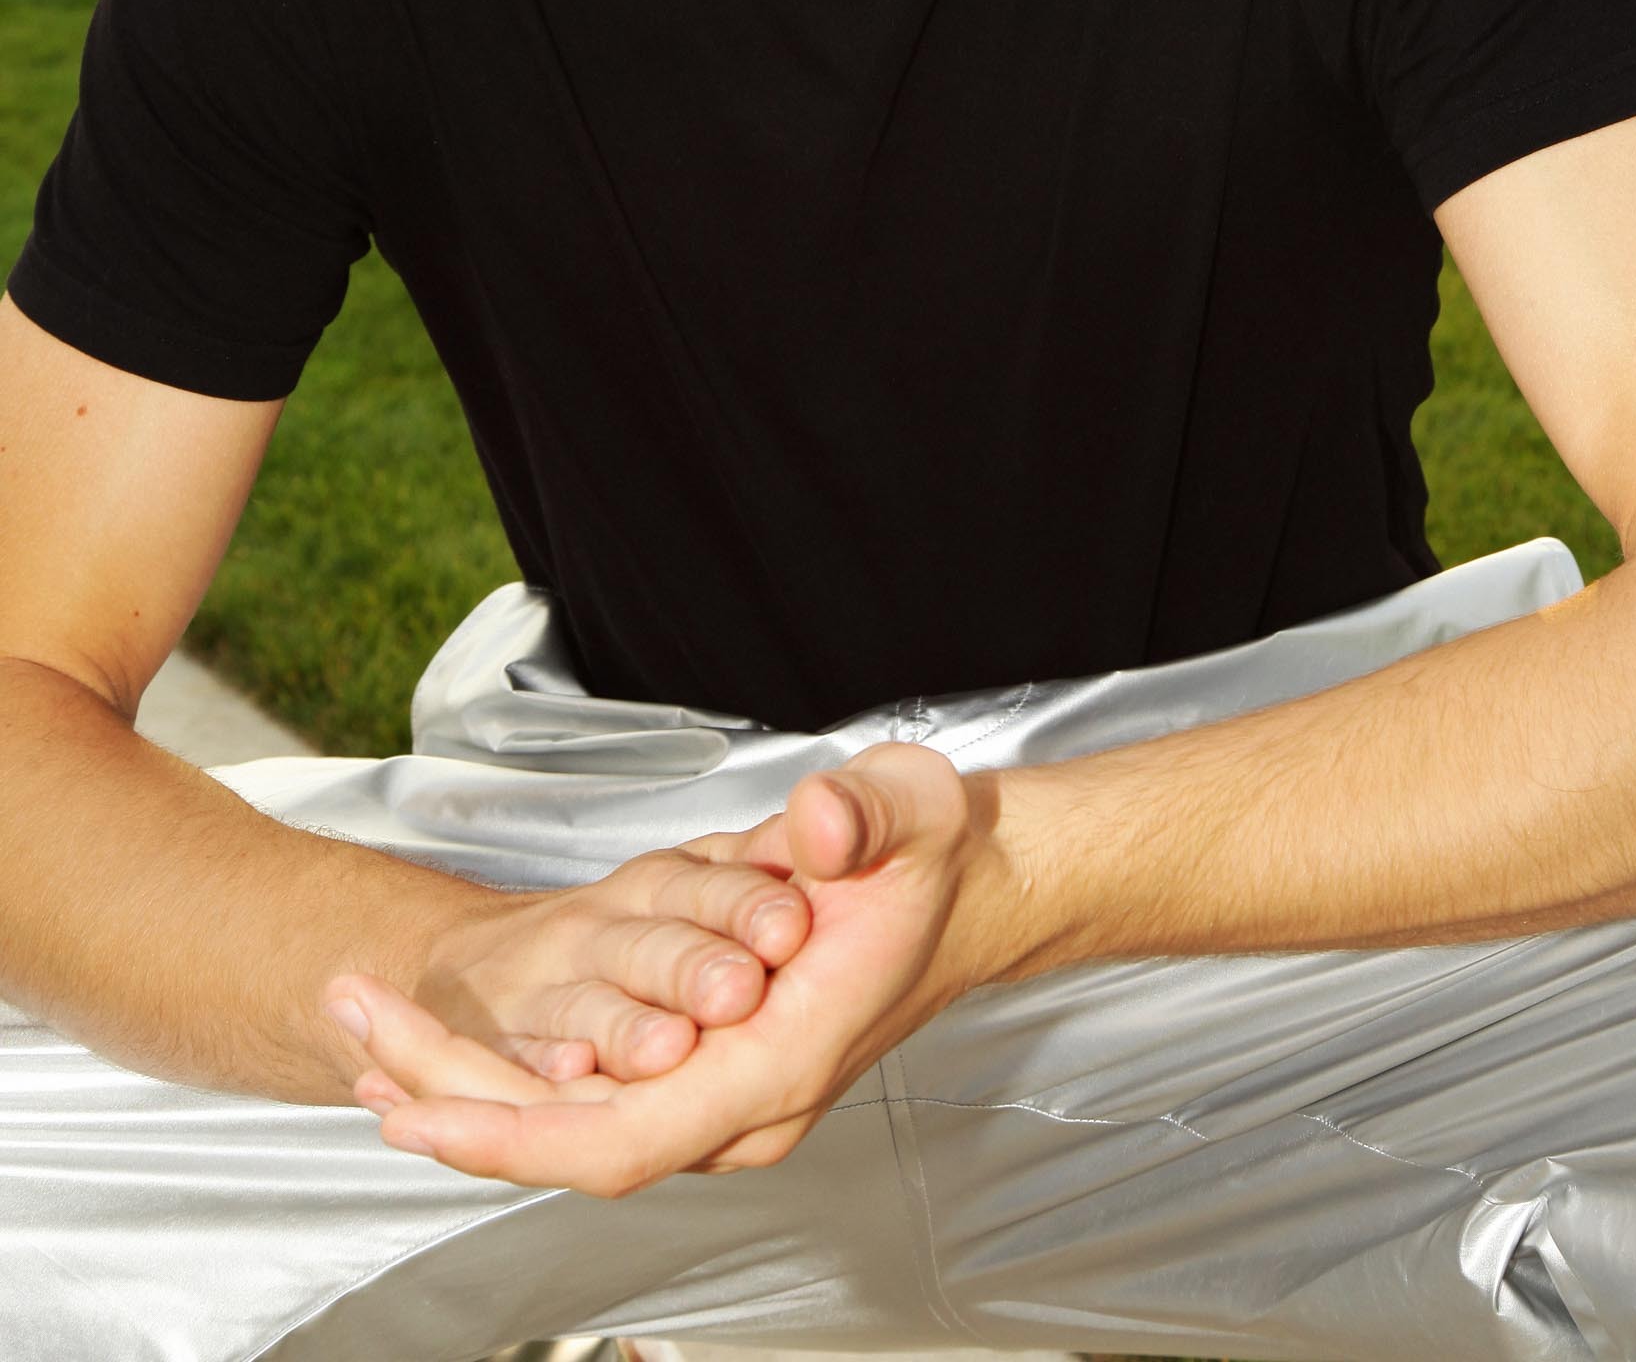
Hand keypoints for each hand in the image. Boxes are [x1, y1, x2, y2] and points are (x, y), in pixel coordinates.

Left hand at [326, 741, 1030, 1194]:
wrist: (974, 888)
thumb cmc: (932, 856)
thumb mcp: (906, 809)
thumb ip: (862, 820)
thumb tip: (812, 828)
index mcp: (775, 1064)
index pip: (617, 1141)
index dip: (505, 1136)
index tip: (406, 1110)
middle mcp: (742, 1104)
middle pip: (568, 1141)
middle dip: (448, 1098)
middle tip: (345, 1022)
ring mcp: (724, 1094)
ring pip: (574, 1125)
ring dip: (468, 1092)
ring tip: (365, 1042)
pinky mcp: (714, 1067)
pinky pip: (594, 1098)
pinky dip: (515, 1080)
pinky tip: (455, 1050)